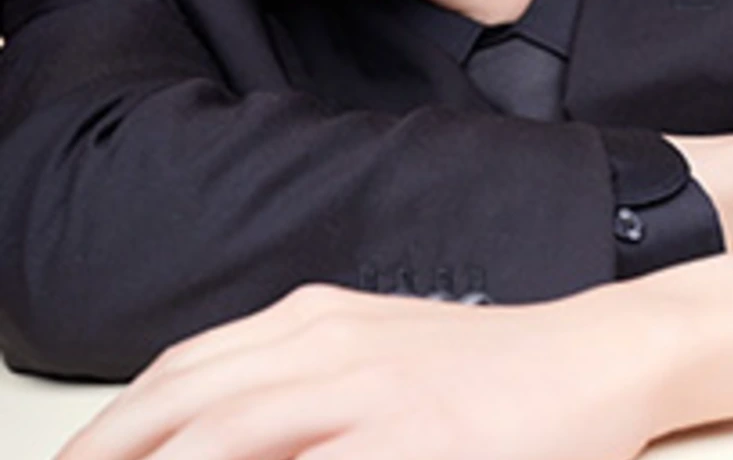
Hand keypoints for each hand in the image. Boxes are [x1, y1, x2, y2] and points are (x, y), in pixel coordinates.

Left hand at [56, 282, 678, 459]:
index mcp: (312, 318)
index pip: (185, 371)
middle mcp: (326, 341)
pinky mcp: (414, 439)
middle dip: (112, 451)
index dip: (119, 423)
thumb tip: (218, 435)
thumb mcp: (377, 353)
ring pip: (229, 438)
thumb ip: (300, 383)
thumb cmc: (482, 366)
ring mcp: (366, 389)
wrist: (588, 354)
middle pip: (185, 404)